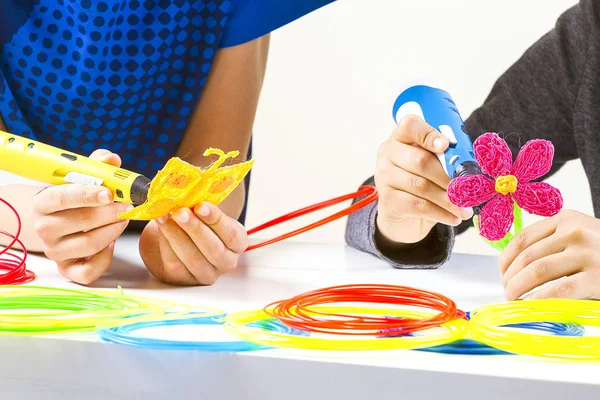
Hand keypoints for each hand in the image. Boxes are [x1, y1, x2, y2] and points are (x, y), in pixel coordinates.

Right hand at [32, 150, 131, 284]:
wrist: (55, 222)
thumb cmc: (73, 198)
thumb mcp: (80, 178)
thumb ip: (97, 166)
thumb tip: (112, 159)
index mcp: (43, 202)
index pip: (62, 197)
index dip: (88, 195)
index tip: (110, 193)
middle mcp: (44, 228)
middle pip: (81, 221)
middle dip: (110, 213)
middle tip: (128, 207)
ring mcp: (55, 251)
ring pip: (89, 244)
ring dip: (113, 231)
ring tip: (123, 220)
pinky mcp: (66, 269)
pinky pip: (89, 271)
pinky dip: (105, 258)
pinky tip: (111, 243)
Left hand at [139, 202, 247, 285]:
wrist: (181, 239)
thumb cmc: (198, 221)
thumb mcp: (205, 211)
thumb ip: (201, 202)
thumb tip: (187, 186)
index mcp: (237, 243)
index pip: (231, 234)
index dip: (216, 220)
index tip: (201, 205)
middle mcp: (226, 262)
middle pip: (212, 248)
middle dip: (194, 228)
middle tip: (180, 211)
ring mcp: (206, 274)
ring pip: (193, 258)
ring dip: (176, 235)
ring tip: (164, 216)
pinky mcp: (185, 280)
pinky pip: (175, 264)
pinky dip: (166, 245)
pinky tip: (160, 228)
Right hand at [375, 115, 473, 243]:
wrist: (402, 216)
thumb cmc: (422, 183)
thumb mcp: (433, 165)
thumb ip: (445, 158)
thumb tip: (469, 164)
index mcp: (401, 138)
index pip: (410, 126)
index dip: (429, 134)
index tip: (446, 145)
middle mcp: (388, 154)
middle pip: (420, 160)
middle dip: (449, 177)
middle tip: (468, 189)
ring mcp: (384, 177)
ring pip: (421, 186)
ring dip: (448, 199)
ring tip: (465, 209)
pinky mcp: (387, 200)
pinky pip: (418, 206)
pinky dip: (440, 213)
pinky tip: (453, 218)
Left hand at [499, 210, 599, 299]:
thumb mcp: (579, 237)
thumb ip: (554, 243)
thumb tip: (516, 266)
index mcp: (566, 219)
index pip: (523, 238)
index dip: (506, 259)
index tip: (501, 273)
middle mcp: (574, 232)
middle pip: (527, 256)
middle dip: (510, 277)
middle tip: (507, 291)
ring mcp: (586, 254)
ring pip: (537, 271)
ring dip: (518, 288)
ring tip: (514, 299)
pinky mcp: (596, 277)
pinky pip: (559, 289)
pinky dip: (539, 299)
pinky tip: (531, 305)